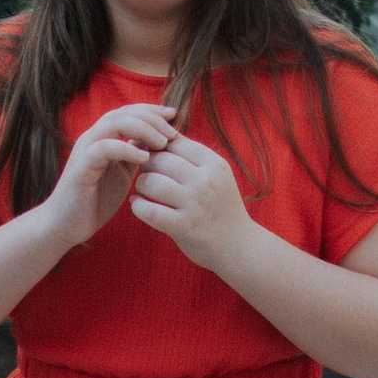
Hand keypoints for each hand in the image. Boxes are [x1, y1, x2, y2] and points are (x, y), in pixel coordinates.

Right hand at [46, 105, 176, 245]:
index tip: (175, 116)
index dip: (152, 110)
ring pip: (114, 123)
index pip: (129, 112)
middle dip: (152, 118)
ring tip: (163, 143)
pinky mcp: (81, 166)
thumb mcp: (122, 174)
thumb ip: (135, 156)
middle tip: (173, 132)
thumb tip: (157, 142)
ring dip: (142, 129)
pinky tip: (144, 158)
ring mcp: (86, 150)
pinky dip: (126, 149)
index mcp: (103, 138)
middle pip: (124, 112)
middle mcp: (93, 138)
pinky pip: (105, 148)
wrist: (66, 225)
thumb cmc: (95, 201)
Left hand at [127, 133, 251, 271]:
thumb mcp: (215, 175)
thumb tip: (160, 131)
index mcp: (214, 163)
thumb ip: (191, 156)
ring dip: (140, 185)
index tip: (151, 157)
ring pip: (150, 182)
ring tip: (143, 191)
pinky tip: (139, 205)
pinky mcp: (184, 227)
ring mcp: (195, 204)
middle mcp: (205, 180)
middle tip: (145, 174)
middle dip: (145, 165)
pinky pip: (148, 211)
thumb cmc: (220, 207)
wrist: (239, 246)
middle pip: (159, 159)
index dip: (155, 146)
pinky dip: (138, 206)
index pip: (173, 141)